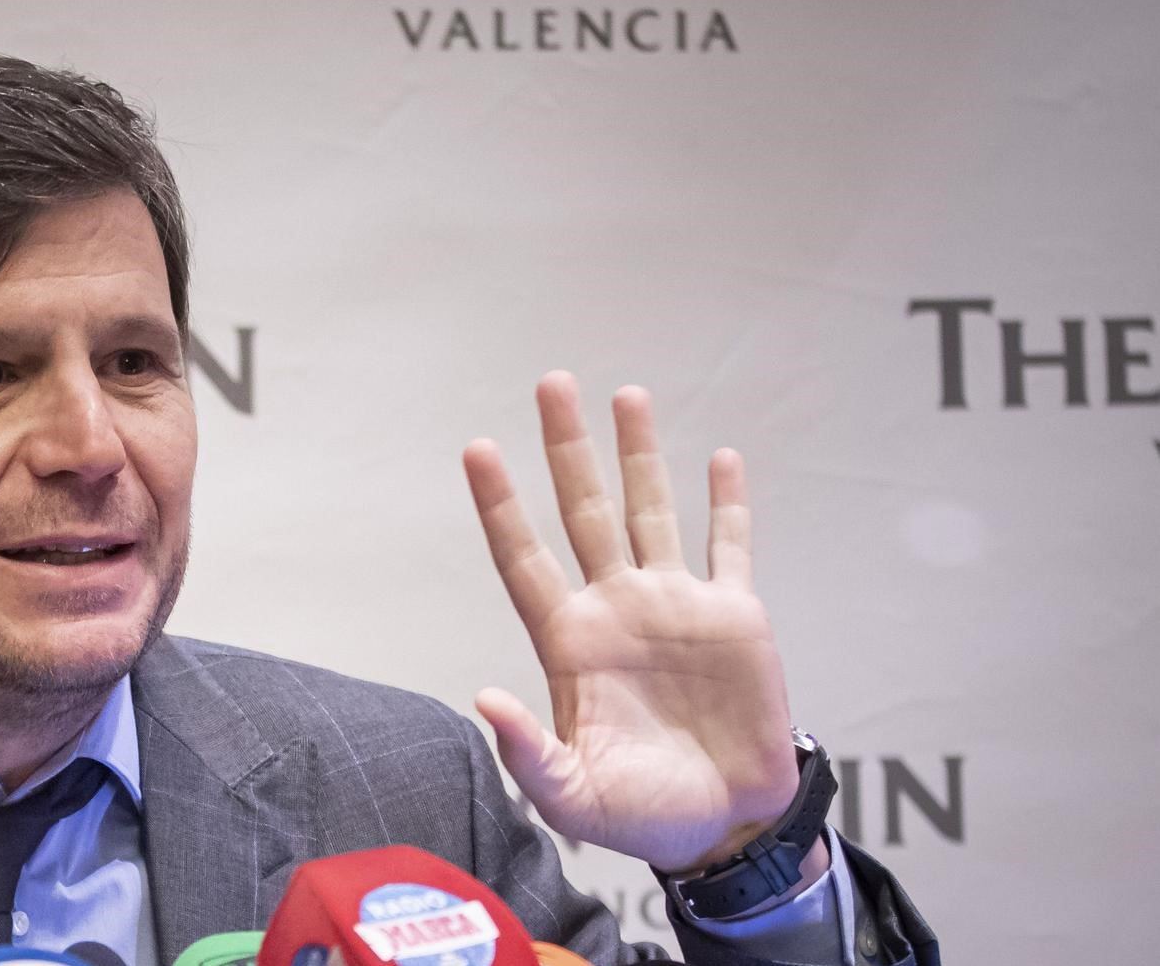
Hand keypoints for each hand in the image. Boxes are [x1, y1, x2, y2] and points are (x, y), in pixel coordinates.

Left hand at [463, 372, 800, 875]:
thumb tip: (484, 699)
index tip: (477, 448)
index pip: (523, 558)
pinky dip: (729, 504)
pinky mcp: (734, 617)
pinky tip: (722, 458)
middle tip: (551, 383)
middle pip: (584, 510)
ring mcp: (675, 605)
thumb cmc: (640, 814)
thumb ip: (527, 753)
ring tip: (627, 394)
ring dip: (640, 454)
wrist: (724, 828)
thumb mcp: (572, 796)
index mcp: (570, 642)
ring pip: (651, 510)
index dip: (501, 505)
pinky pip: (730, 548)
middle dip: (567, 448)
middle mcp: (617, 607)